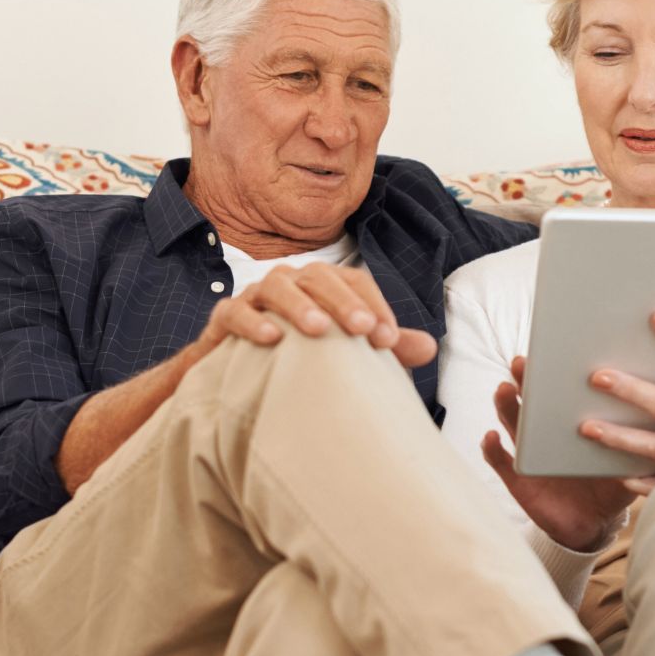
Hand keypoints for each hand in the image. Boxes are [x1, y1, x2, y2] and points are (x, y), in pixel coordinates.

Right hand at [197, 262, 436, 368]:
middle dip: (344, 301)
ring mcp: (255, 297)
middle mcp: (291, 283)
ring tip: (320, 329)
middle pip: (320, 277)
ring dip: (299, 305)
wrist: (239, 378)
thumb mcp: (345, 354)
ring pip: (277, 286)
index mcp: (323, 286)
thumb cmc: (301, 357)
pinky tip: (271, 338)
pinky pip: (235, 311)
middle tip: (364, 330)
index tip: (390, 340)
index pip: (355, 282)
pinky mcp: (224, 317)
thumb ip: (385, 350)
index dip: (374, 305)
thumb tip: (430, 347)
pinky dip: (251, 321)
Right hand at [477, 357, 635, 551]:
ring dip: (505, 405)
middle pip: (531, 399)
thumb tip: (654, 412)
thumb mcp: (625, 462)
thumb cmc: (611, 486)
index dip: (554, 371)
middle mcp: (546, 430)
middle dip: (524, 379)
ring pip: (512, 422)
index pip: (560, 391)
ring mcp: (529, 451)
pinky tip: (490, 437)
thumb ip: (635, 441)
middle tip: (522, 363)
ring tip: (505, 390)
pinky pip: (499, 461)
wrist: (593, 524)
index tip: (554, 351)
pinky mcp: (517, 477)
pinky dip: (491, 448)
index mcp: (571, 422)